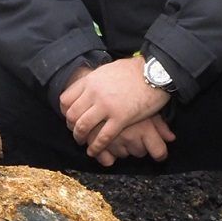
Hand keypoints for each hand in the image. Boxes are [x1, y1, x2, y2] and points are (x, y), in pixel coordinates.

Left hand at [58, 56, 175, 166]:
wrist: (156, 71)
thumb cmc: (136, 69)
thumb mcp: (109, 69)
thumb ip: (97, 79)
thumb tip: (91, 82)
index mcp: (90, 81)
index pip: (66, 99)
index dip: (65, 111)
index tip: (69, 117)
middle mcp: (94, 93)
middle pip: (72, 115)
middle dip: (71, 126)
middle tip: (76, 132)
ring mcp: (107, 106)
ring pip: (83, 126)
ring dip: (80, 137)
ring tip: (83, 142)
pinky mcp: (121, 118)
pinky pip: (103, 137)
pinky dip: (96, 146)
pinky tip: (94, 151)